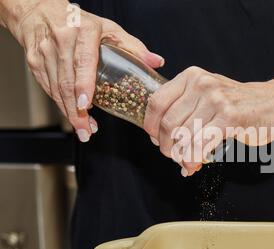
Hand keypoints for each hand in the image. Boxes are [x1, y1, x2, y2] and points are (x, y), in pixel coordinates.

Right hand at [1, 0, 163, 141]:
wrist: (42, 13)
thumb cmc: (80, 23)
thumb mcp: (110, 29)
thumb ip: (133, 46)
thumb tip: (157, 62)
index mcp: (83, 32)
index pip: (82, 62)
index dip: (83, 85)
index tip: (87, 105)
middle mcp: (62, 41)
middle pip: (67, 81)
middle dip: (76, 110)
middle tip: (86, 130)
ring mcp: (45, 53)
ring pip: (56, 88)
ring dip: (69, 112)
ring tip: (83, 128)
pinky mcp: (35, 63)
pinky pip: (48, 89)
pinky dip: (61, 105)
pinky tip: (73, 116)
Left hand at [144, 66, 273, 175]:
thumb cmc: (241, 103)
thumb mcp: (209, 96)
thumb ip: (185, 110)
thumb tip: (161, 137)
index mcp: (192, 77)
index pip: (157, 102)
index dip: (151, 126)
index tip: (155, 139)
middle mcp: (202, 85)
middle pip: (169, 123)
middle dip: (167, 146)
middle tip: (174, 156)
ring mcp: (217, 100)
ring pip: (184, 136)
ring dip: (181, 156)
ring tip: (187, 162)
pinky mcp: (230, 118)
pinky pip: (201, 144)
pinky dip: (193, 159)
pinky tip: (194, 164)